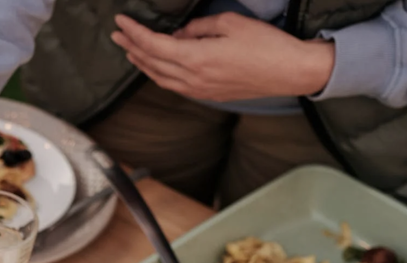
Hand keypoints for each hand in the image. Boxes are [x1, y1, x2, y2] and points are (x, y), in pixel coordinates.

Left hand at [111, 13, 334, 101]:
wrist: (289, 72)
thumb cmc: (265, 45)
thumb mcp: (230, 23)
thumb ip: (199, 28)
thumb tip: (180, 34)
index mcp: (196, 59)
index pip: (153, 45)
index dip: (134, 33)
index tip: (121, 22)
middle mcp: (192, 79)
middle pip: (151, 63)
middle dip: (131, 47)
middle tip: (117, 35)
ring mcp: (199, 90)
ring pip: (160, 78)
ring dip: (142, 64)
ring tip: (130, 51)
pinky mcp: (208, 95)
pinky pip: (174, 86)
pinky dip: (158, 74)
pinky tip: (155, 67)